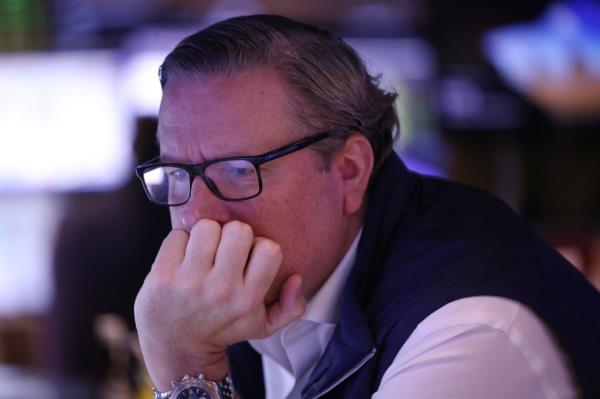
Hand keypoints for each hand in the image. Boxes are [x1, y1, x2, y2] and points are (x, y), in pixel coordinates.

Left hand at [134, 219, 305, 389]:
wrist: (177, 347)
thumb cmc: (222, 329)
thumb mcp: (263, 327)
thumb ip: (291, 307)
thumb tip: (296, 278)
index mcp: (248, 300)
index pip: (269, 249)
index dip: (259, 246)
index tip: (248, 257)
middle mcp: (220, 290)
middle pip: (238, 230)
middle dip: (232, 235)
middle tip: (223, 251)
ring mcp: (189, 282)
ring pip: (207, 227)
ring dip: (205, 235)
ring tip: (202, 252)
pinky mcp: (162, 275)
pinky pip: (177, 234)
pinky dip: (180, 242)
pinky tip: (182, 258)